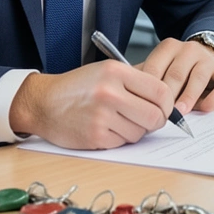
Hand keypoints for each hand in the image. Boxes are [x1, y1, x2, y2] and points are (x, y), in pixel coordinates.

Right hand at [8, 61, 173, 149]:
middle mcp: (110, 92)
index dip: (168, 103)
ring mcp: (102, 115)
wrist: (44, 102)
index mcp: (116, 72)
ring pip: (140, 132)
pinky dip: (120, 138)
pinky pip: (124, 142)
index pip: (160, 91)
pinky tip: (106, 128)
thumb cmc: (77, 87)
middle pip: (155, 115)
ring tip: (119, 120)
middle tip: (148, 120)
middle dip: (156, 121)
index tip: (164, 108)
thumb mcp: (106, 71)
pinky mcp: (96, 136)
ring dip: (136, 130)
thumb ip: (136, 82)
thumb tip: (168, 99)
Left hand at [139, 37, 213, 115]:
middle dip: (169, 95)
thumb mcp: (161, 67)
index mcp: (168, 47)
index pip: (155, 67)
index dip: (149, 89)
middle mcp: (189, 49)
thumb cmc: (177, 68)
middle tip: (161, 114)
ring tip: (181, 112)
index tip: (144, 106)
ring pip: (198, 78)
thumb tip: (127, 96)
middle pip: (176, 74)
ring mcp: (208, 59)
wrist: (209, 55)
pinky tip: (206, 108)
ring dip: (189, 97)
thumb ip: (146, 78)